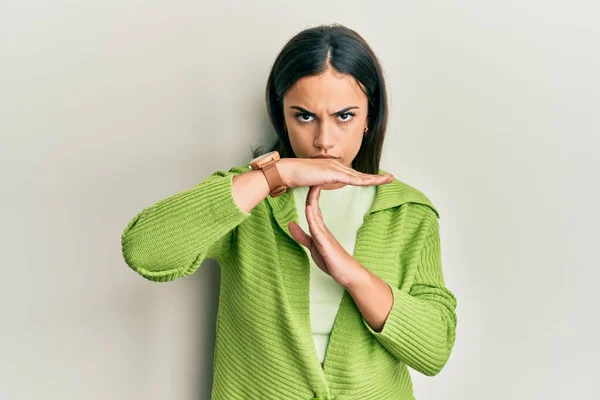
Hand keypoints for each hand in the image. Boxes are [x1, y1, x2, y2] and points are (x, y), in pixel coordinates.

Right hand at [278, 158, 392, 188]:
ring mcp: (335, 167)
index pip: (352, 174)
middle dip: (375, 177)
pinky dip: (365, 180)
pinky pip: (352, 179)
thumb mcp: (311, 180)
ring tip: (389, 179)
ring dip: (375, 178)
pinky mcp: (332, 173)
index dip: (365, 177)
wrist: (287, 171)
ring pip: (359, 176)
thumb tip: (320, 184)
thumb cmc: (295, 176)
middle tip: (390, 178)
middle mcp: (336, 165)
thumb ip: (318, 181)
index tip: (376, 180)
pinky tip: (375, 181)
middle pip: (359, 174)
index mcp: (332, 167)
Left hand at [288, 185, 365, 286]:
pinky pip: (317, 229)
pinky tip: (309, 208)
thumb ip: (301, 235)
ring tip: (311, 183)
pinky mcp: (326, 244)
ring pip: (316, 214)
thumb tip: (290, 224)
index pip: (312, 206)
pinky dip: (312, 218)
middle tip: (308, 173)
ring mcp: (325, 234)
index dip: (308, 193)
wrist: (348, 274)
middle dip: (311, 190)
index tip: (303, 180)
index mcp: (319, 227)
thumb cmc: (332, 260)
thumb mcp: (312, 246)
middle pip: (314, 205)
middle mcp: (322, 227)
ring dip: (312, 199)